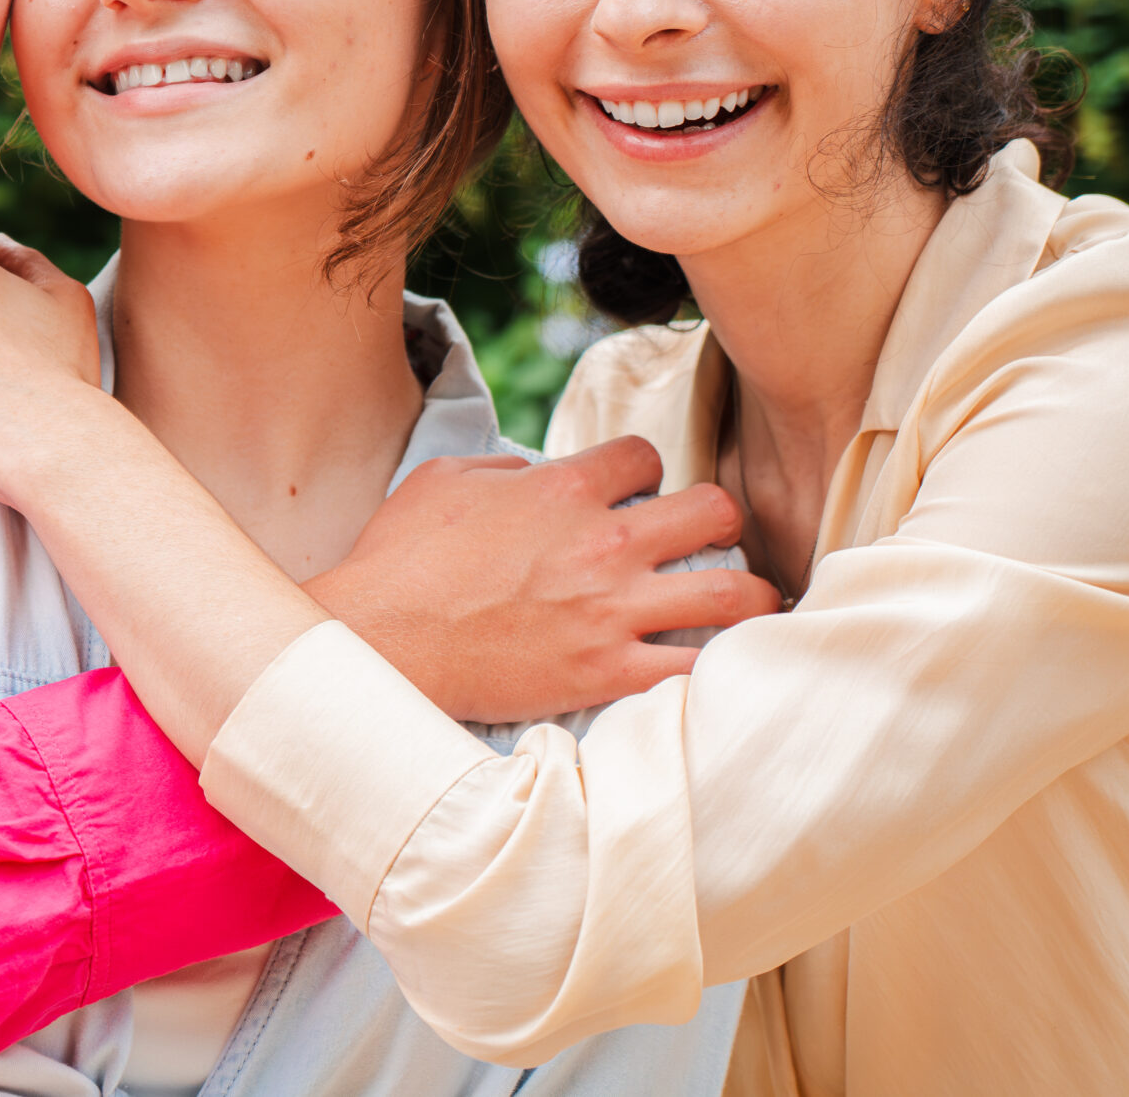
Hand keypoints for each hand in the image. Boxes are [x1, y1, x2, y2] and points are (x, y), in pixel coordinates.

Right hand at [305, 436, 779, 722]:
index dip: (645, 472)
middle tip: (705, 544)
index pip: (646, 456)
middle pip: (715, 509)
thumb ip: (506, 468)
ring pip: (733, 593)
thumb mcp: (444, 479)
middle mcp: (603, 542)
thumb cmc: (400, 559)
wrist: (379, 640)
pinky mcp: (605, 673)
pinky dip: (714, 671)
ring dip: (749, 596)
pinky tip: (715, 670)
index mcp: (564, 487)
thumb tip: (537, 475)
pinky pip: (693, 672)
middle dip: (719, 522)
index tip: (635, 496)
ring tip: (746, 605)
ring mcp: (611, 610)